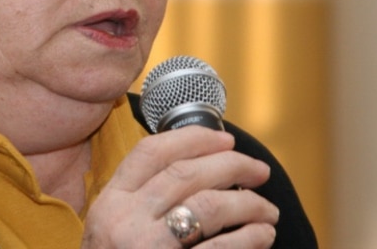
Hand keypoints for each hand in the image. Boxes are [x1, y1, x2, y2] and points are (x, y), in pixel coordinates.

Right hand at [82, 127, 278, 247]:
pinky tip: (263, 235)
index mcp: (109, 204)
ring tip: (267, 209)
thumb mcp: (111, 231)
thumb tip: (200, 165)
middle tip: (258, 169)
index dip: (192, 138)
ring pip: (210, 206)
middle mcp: (125, 222)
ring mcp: (149, 248)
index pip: (150, 153)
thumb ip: (140, 200)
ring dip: (248, 203)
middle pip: (187, 174)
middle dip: (232, 164)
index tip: (224, 138)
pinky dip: (250, 237)